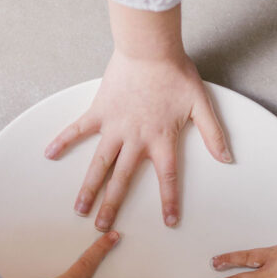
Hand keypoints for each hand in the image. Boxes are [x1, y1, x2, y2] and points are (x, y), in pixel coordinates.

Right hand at [44, 2, 231, 230]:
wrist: (150, 49)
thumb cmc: (176, 74)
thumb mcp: (201, 105)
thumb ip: (213, 135)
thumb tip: (227, 159)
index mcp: (162, 140)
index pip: (168, 178)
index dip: (169, 201)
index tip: (168, 222)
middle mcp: (136, 139)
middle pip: (122, 180)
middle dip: (112, 206)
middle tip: (102, 228)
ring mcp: (114, 127)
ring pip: (99, 164)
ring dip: (88, 188)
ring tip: (79, 209)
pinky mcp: (99, 111)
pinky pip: (78, 129)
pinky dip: (63, 140)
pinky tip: (49, 153)